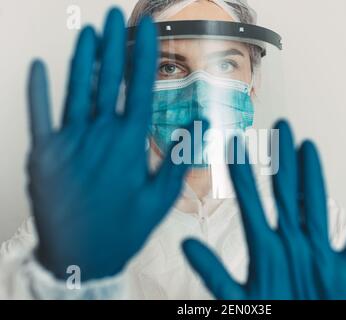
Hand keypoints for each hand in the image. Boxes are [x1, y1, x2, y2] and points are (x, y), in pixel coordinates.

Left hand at [27, 9, 191, 280]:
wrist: (79, 257)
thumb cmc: (122, 228)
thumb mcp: (161, 199)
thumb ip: (179, 159)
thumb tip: (199, 126)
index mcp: (129, 144)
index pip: (140, 87)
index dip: (144, 54)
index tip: (148, 30)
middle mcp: (99, 135)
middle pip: (108, 79)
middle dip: (113, 44)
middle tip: (115, 16)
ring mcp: (68, 142)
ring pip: (76, 89)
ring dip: (82, 58)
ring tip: (89, 32)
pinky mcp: (43, 153)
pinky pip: (39, 115)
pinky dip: (37, 90)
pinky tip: (38, 68)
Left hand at [183, 120, 345, 299]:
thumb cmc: (271, 318)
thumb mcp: (237, 300)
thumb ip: (214, 272)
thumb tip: (185, 245)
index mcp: (264, 249)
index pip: (250, 203)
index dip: (242, 174)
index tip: (234, 144)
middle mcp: (291, 243)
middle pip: (286, 193)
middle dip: (282, 160)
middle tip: (280, 126)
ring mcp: (318, 254)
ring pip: (317, 206)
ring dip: (315, 176)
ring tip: (310, 147)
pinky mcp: (344, 270)